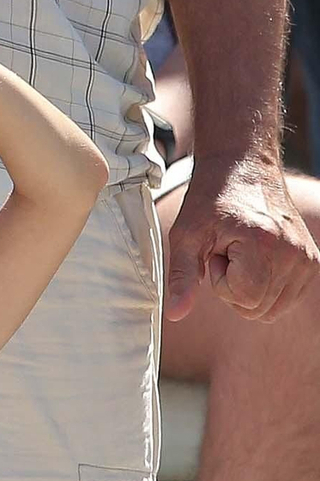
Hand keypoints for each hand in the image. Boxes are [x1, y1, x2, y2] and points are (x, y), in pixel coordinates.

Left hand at [165, 156, 318, 321]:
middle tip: (228, 249)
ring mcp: (307, 259)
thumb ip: (182, 276)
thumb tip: (176, 314)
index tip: (217, 250)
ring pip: (273, 310)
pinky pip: (286, 300)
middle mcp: (293, 254)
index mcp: (263, 244)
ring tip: (242, 252)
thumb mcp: (186, 234)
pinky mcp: (313, 262)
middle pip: (258, 309)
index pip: (243, 299)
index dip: (221, 281)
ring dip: (251, 288)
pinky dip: (267, 287)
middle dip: (234, 286)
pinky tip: (257, 257)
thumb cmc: (211, 198)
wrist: (243, 166)